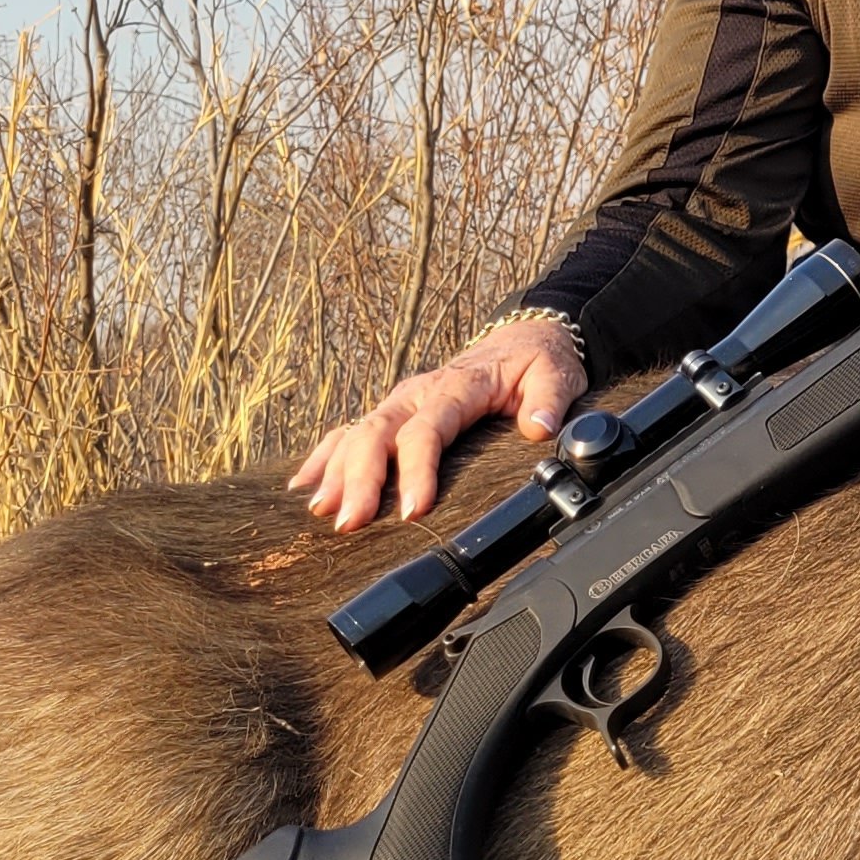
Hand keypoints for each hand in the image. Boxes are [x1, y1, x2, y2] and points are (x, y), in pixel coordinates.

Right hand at [288, 314, 589, 531]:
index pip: (428, 429)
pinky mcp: (394, 411)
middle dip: (359, 478)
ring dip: (335, 472)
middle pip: (378, 432)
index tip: (413, 510)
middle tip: (349, 522)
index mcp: (457, 386)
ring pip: (356, 433)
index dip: (416, 469)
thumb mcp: (556, 374)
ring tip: (321, 511)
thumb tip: (539, 426)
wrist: (524, 337)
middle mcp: (419, 392)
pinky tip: (303, 486)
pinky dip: (324, 457)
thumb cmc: (537, 361)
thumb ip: (549, 399)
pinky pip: (349, 431)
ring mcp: (401, 401)